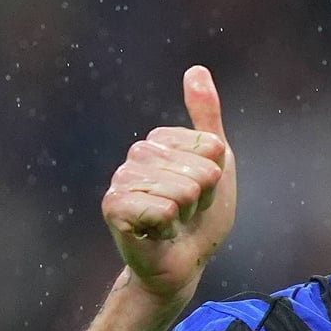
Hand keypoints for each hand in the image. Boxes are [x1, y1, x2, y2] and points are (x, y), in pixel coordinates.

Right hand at [101, 65, 235, 301]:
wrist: (184, 260)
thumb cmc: (201, 214)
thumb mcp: (217, 162)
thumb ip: (207, 117)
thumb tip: (196, 69)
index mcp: (160, 140)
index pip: (210, 146)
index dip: (215, 175)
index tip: (203, 192)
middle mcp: (136, 154)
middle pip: (199, 170)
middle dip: (203, 198)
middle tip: (188, 211)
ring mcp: (121, 180)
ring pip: (182, 191)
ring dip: (188, 214)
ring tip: (175, 221)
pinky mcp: (113, 208)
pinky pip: (161, 210)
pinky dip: (169, 228)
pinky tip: (158, 233)